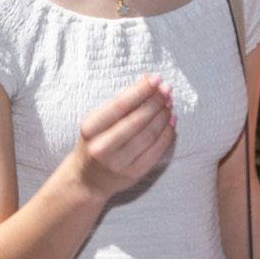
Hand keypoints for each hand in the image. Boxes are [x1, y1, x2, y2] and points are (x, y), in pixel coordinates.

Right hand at [67, 75, 176, 199]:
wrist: (88, 179)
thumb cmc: (95, 142)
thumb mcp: (98, 121)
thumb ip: (121, 102)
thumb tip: (147, 80)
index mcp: (90, 129)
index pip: (119, 105)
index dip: (140, 90)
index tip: (155, 78)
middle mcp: (102, 147)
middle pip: (137, 120)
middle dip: (156, 101)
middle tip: (166, 89)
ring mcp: (119, 163)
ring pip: (150, 134)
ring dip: (163, 115)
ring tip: (169, 102)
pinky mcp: (134, 173)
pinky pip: (157, 150)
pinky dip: (167, 133)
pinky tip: (171, 120)